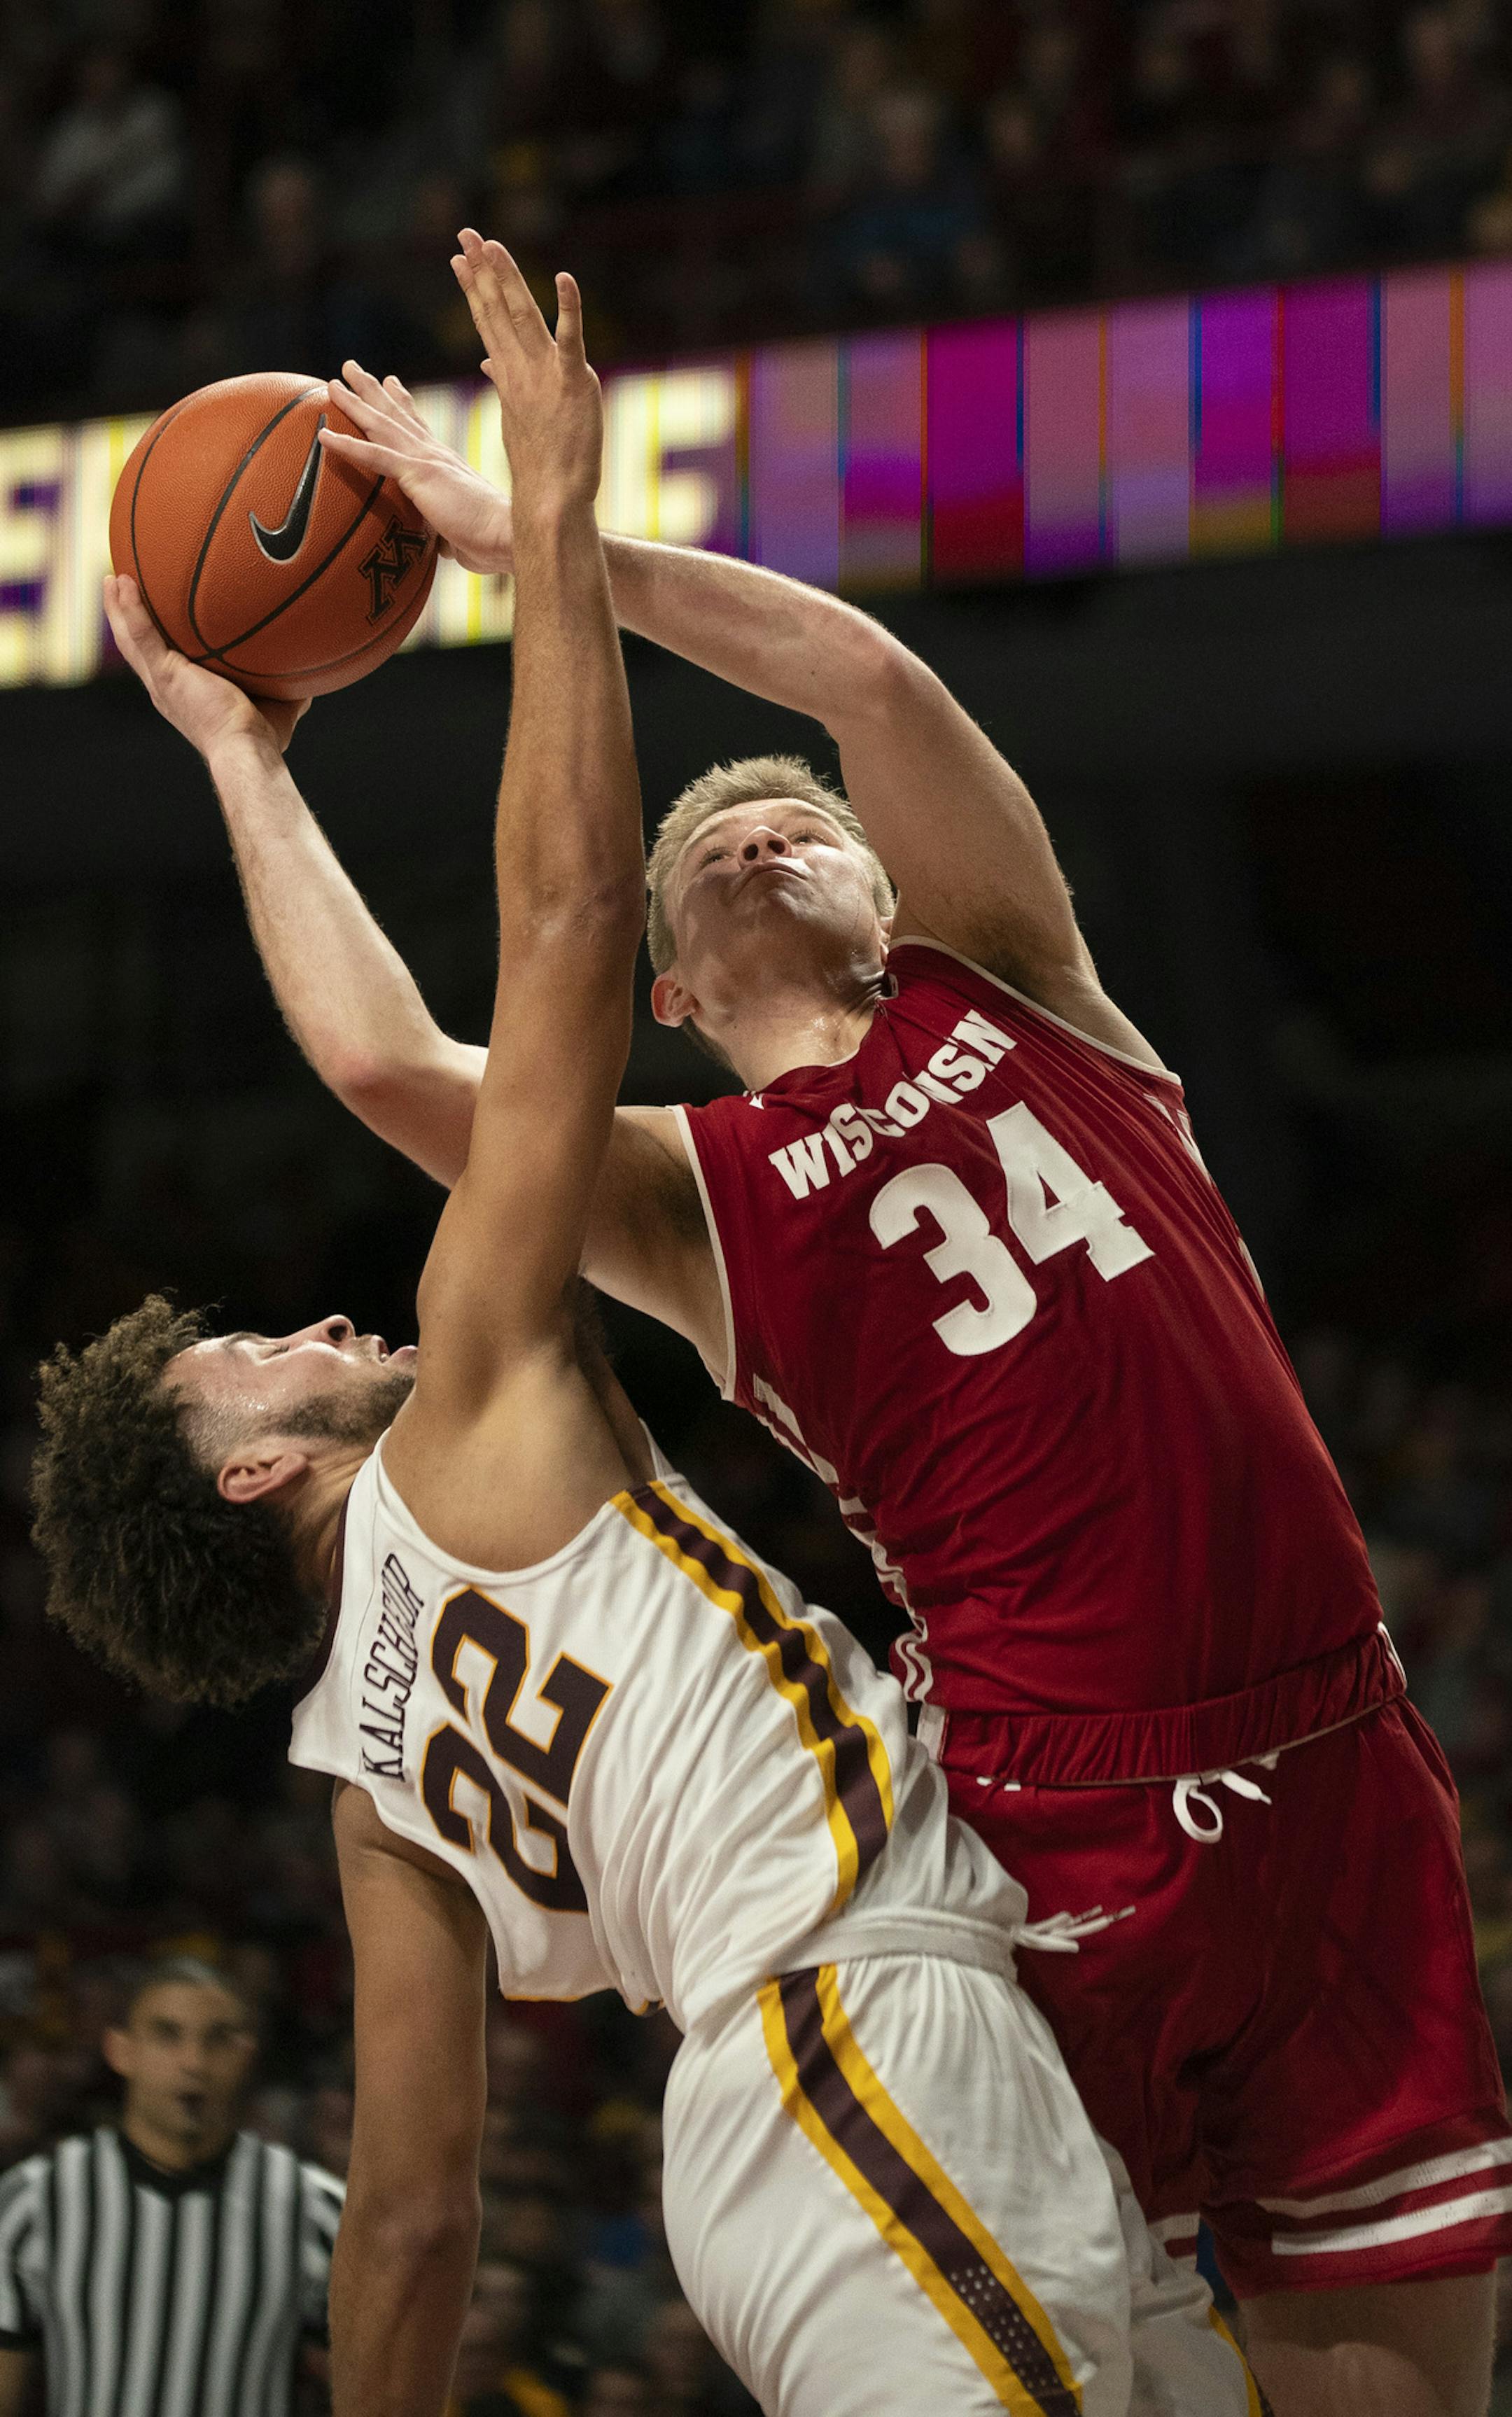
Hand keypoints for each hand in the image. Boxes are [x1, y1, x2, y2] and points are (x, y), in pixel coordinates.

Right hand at [104, 576, 308, 757]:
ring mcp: (161, 683)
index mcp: (183, 695)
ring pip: (129, 638)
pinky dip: (129, 609)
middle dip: (125, 618)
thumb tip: (308, 677)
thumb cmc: (261, 739)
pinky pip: (140, 635)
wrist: (247, 749)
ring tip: (113, 578)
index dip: (154, 640)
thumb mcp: (276, 707)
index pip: (162, 662)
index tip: (152, 619)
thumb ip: (284, 687)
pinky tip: (123, 582)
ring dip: (118, 607)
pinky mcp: (164, 675)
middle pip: (136, 647)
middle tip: (119, 588)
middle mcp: (165, 690)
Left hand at [318, 364, 513, 575]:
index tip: (392, 383)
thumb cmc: (491, 542)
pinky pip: (374, 455)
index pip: (419, 427)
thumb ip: (447, 530)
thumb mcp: (461, 531)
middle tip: (351, 368)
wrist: (507, 536)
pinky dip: (347, 444)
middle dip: (373, 389)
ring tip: (332, 383)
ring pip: (381, 423)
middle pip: (396, 413)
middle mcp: (434, 453)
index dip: (403, 403)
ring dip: (354, 402)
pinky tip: (324, 435)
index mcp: (445, 463)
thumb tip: (443, 544)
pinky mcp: (418, 474)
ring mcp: (425, 460)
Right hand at [451, 230, 601, 515]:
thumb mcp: (517, 417)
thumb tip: (488, 361)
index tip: (459, 258)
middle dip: (481, 270)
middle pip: (497, 310)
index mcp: (510, 376)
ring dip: (508, 278)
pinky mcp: (574, 383)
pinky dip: (569, 308)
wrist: (552, 499)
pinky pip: (571, 339)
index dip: (473, 288)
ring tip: (493, 245)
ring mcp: (546, 375)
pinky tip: (565, 278)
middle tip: (466, 234)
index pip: (487, 322)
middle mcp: (521, 369)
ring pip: (524, 316)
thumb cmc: (539, 466)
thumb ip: (504, 382)